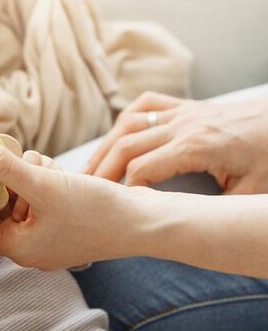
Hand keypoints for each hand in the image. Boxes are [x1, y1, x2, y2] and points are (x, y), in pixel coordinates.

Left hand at [0, 134, 133, 269]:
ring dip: (26, 174)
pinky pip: (39, 195)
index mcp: (17, 246)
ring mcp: (46, 233)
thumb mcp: (43, 185)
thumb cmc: (96, 213)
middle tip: (6, 155)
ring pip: (19, 195)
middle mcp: (28, 243)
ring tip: (45, 167)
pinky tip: (57, 171)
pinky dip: (43, 178)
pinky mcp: (61, 220)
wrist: (146, 222)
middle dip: (3, 177)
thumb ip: (2, 166)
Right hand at [84, 91, 267, 193]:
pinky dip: (127, 119)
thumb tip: (180, 227)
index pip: (141, 167)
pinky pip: (147, 104)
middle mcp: (184, 124)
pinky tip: (117, 135)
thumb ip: (212, 209)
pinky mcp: (188, 106)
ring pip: (129, 122)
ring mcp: (185, 112)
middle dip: (100, 168)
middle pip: (125, 143)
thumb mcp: (249, 193)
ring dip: (105, 145)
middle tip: (81, 189)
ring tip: (88, 167)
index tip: (116, 205)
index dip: (123, 189)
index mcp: (197, 146)